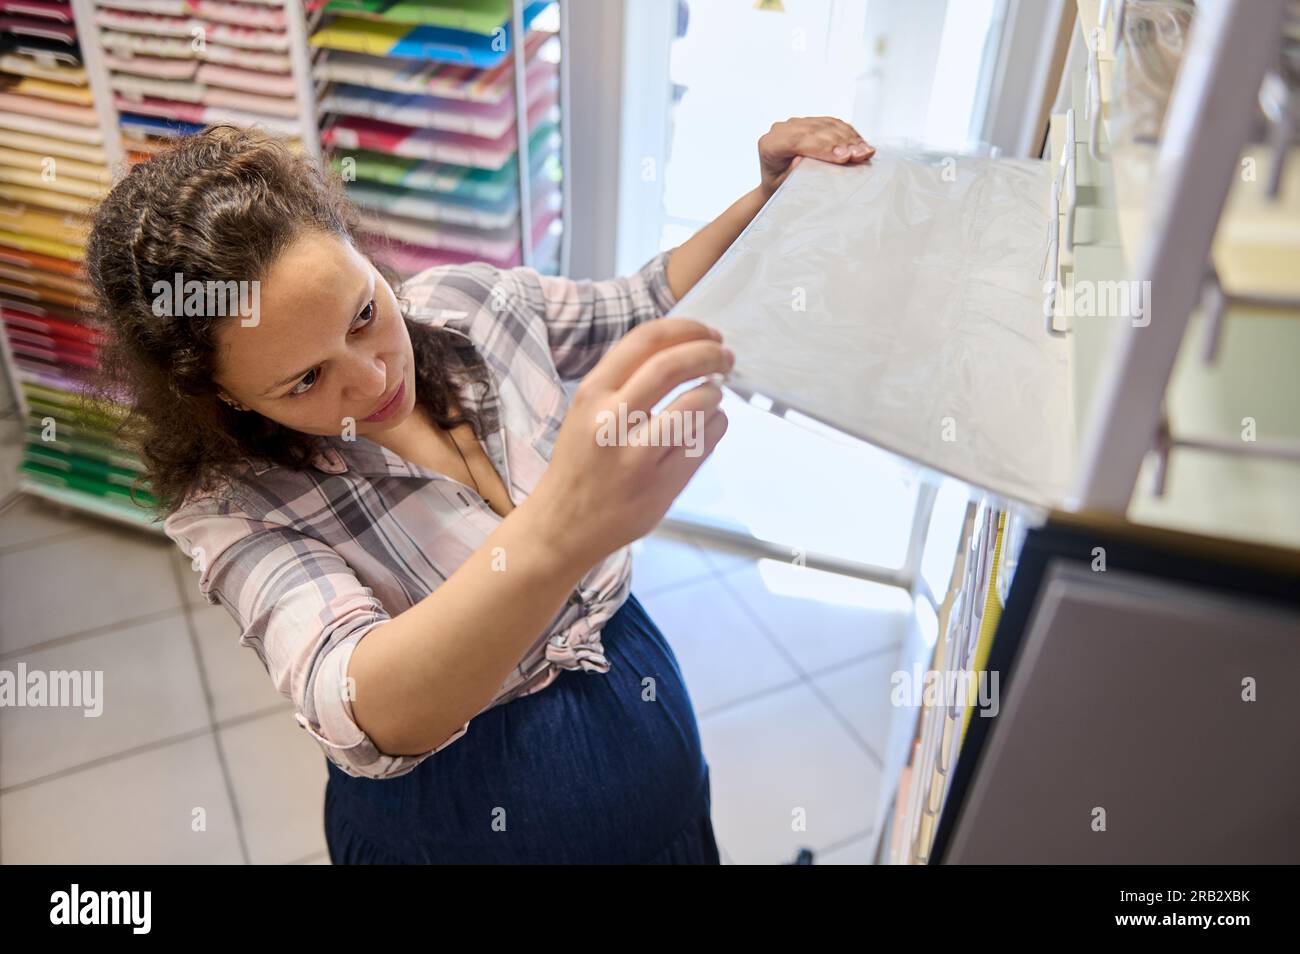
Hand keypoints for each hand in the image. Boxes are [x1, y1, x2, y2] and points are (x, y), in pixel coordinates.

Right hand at [524, 319, 731, 568]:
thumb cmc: (581, 462)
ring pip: (696, 403)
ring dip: (714, 393)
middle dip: (709, 354)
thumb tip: (684, 347)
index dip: (686, 329)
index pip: (645, 341)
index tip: (708, 333)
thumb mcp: (587, 411)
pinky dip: (716, 424)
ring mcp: (638, 455)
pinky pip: (705, 441)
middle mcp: (611, 421)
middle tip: (725, 357)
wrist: (564, 525)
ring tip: (713, 395)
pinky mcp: (662, 485)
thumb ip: (627, 380)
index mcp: (591, 394)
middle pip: (673, 366)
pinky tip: (709, 425)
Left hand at [757, 116, 874, 197]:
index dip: (822, 147)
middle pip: (815, 130)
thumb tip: (802, 160)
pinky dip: (849, 134)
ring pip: (826, 125)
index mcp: (770, 144)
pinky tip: (861, 145)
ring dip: (849, 138)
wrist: (778, 186)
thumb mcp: (783, 188)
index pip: (797, 140)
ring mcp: (797, 124)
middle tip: (860, 155)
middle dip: (840, 142)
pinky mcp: (812, 123)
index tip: (843, 157)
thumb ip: (791, 174)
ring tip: (865, 152)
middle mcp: (782, 130)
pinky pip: (833, 124)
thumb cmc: (780, 190)